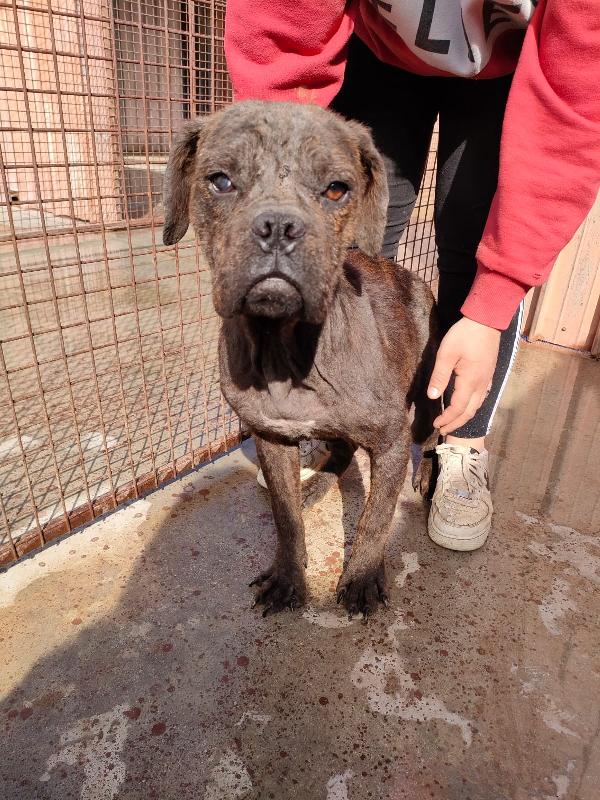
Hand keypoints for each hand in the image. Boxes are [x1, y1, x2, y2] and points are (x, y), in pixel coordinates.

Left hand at [427, 317, 500, 434]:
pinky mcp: (489, 374)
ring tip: (453, 421)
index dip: (447, 419)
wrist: (487, 320)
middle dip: (456, 423)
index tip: (436, 424)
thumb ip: (439, 376)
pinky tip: (466, 405)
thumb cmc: (464, 335)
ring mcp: (487, 380)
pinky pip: (481, 397)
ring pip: (477, 405)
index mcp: (470, 381)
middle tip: (443, 429)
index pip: (458, 408)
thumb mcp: (446, 354)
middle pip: (470, 411)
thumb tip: (432, 397)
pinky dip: (472, 406)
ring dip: (464, 416)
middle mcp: (481, 384)